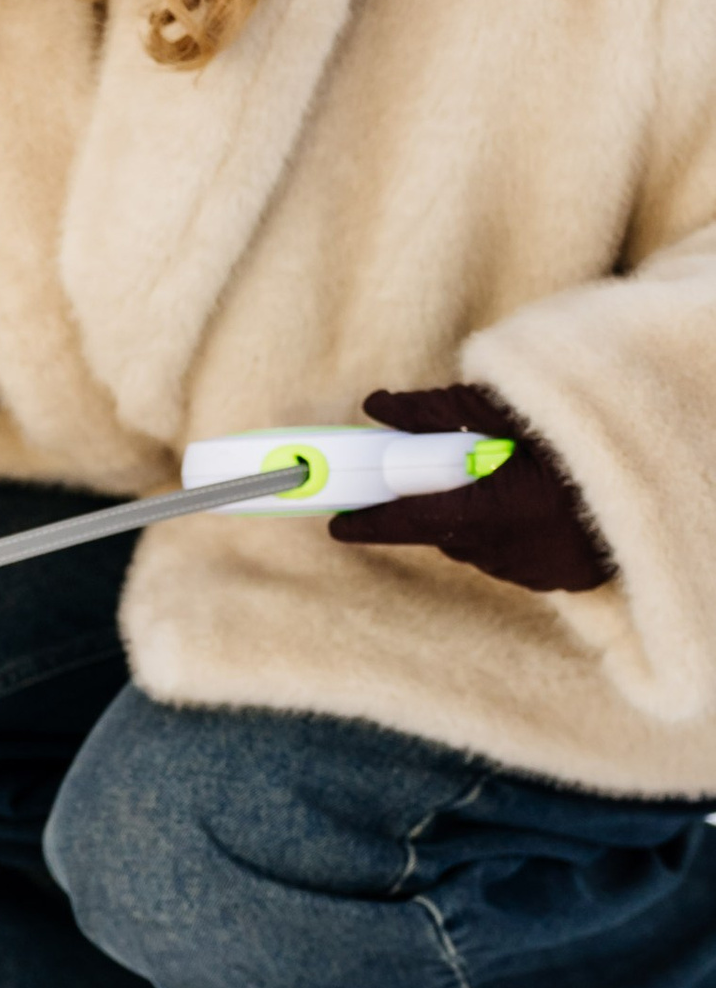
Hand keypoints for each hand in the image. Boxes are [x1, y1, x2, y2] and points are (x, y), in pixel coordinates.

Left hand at [329, 383, 610, 593]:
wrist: (650, 481)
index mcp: (492, 508)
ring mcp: (529, 570)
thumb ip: (432, 411)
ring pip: (472, 544)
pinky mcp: (550, 579)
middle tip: (435, 471)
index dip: (369, 523)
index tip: (338, 523)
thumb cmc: (574, 435)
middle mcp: (505, 549)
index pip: (409, 521)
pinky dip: (501, 530)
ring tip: (498, 477)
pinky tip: (524, 503)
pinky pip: (504, 555)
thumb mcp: (500, 408)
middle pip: (440, 530)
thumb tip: (379, 407)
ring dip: (469, 515)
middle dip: (429, 503)